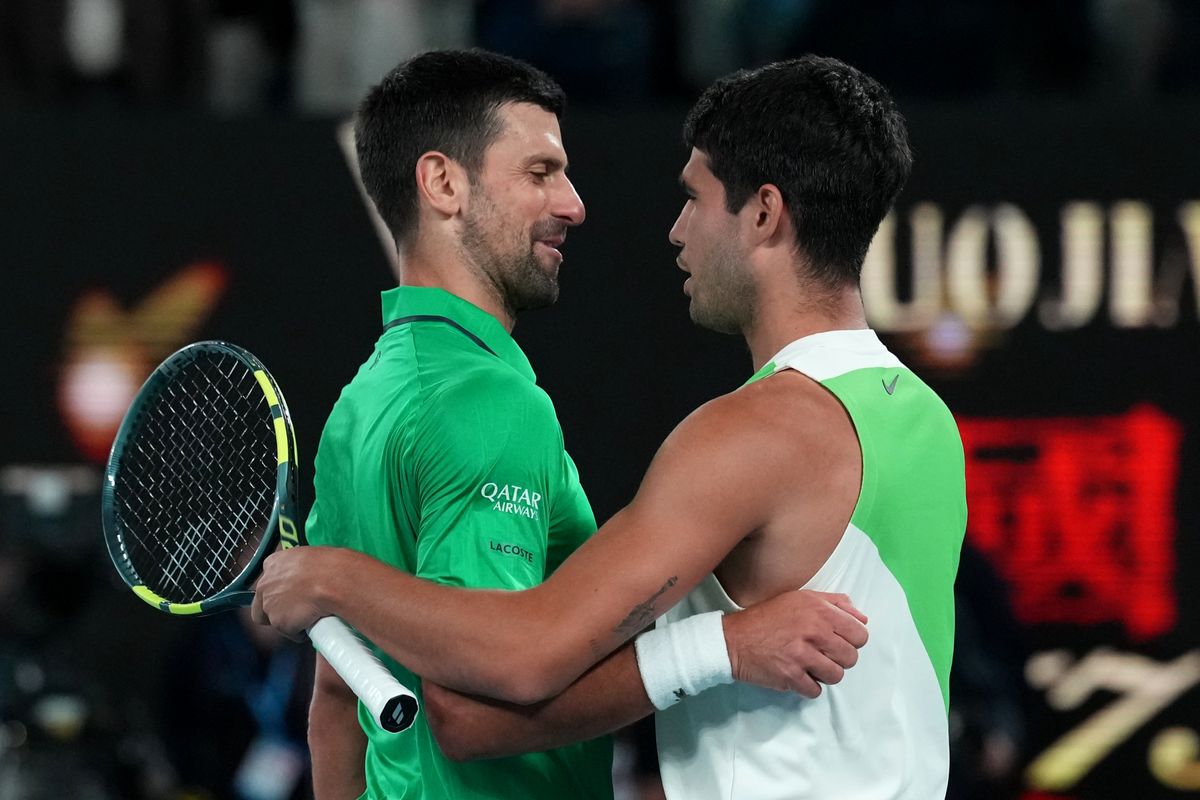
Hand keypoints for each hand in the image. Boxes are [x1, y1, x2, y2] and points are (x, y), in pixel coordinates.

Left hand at [250, 546, 347, 639]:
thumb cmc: (329, 566)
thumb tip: (310, 578)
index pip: (267, 582)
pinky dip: (301, 631)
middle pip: (264, 604)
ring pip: (276, 620)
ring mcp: (270, 605)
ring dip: (291, 621)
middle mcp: (265, 584)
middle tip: (298, 609)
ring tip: (311, 617)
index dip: (279, 591)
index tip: (290, 594)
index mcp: (273, 564)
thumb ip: (301, 569)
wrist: (332, 580)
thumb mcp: (311, 558)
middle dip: (278, 609)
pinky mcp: (279, 623)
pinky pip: (290, 632)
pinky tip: (314, 623)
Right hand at [723, 590, 867, 697]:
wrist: (734, 639)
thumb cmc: (769, 617)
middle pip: (851, 657)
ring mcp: (802, 655)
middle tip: (821, 655)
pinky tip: (798, 675)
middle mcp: (813, 630)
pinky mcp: (791, 676)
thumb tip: (863, 619)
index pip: (860, 634)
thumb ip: (835, 604)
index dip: (852, 641)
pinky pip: (816, 691)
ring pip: (836, 676)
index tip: (837, 642)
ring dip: (825, 675)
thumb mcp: (800, 599)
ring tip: (810, 666)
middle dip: (838, 659)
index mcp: (819, 610)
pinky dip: (809, 687)